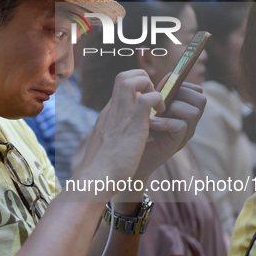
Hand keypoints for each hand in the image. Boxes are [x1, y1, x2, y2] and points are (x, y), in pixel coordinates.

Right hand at [73, 69, 162, 191]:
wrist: (95, 178)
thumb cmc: (100, 169)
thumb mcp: (103, 146)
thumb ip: (108, 137)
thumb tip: (109, 139)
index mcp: (107, 115)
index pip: (119, 88)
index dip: (135, 86)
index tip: (145, 99)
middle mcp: (113, 109)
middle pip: (124, 76)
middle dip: (142, 79)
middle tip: (153, 97)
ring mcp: (122, 114)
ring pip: (132, 79)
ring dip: (149, 86)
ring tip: (157, 104)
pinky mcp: (133, 122)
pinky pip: (148, 98)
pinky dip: (157, 100)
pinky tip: (161, 114)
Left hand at [135, 81, 205, 180]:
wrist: (127, 156)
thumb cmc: (137, 130)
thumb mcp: (149, 106)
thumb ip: (161, 92)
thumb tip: (171, 75)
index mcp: (184, 110)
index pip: (197, 91)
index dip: (182, 86)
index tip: (163, 90)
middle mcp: (188, 122)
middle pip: (200, 99)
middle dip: (179, 96)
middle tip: (161, 104)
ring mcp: (185, 134)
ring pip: (194, 112)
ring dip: (173, 108)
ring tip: (155, 114)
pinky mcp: (177, 143)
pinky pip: (181, 126)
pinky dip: (164, 122)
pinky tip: (150, 124)